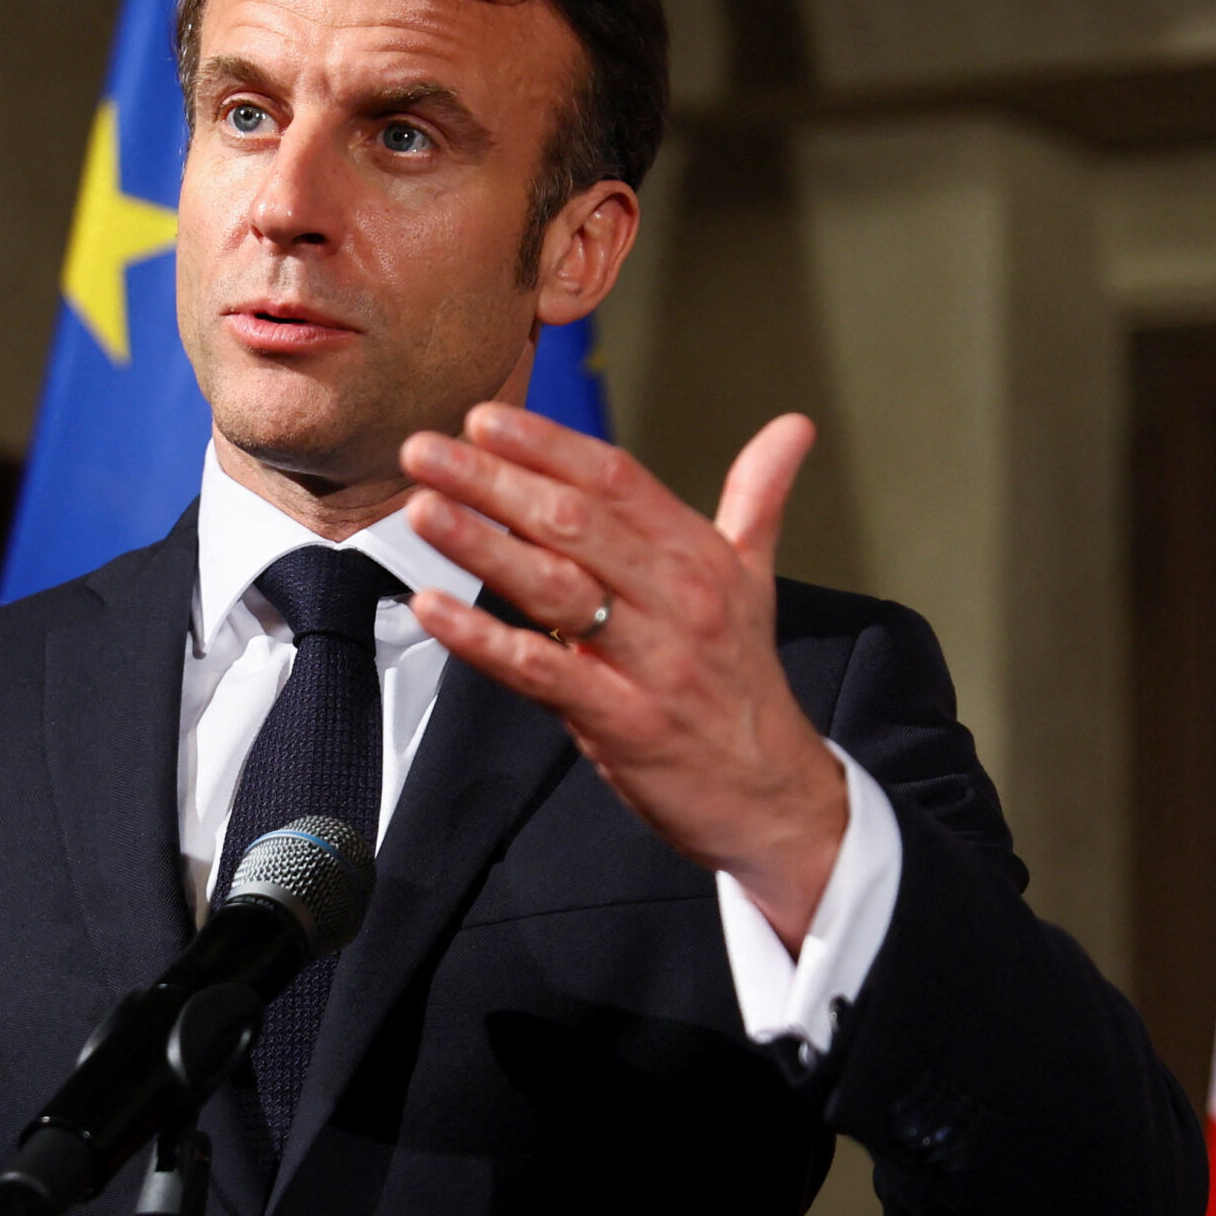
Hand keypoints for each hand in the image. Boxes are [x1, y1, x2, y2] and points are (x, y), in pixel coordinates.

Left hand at [399, 403, 848, 948]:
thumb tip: (793, 427)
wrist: (774, 795)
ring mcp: (652, 661)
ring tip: (422, 508)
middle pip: (575, 522)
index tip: (484, 419)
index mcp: (700, 556)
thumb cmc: (743, 682)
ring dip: (482, 544)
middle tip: (425, 449)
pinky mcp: (625, 722)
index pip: (616, 480)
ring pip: (556, 587)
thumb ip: (758, 498)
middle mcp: (680, 598)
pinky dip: (484, 639)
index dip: (547, 444)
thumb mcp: (755, 581)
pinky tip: (433, 608)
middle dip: (493, 480)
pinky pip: (543, 671)